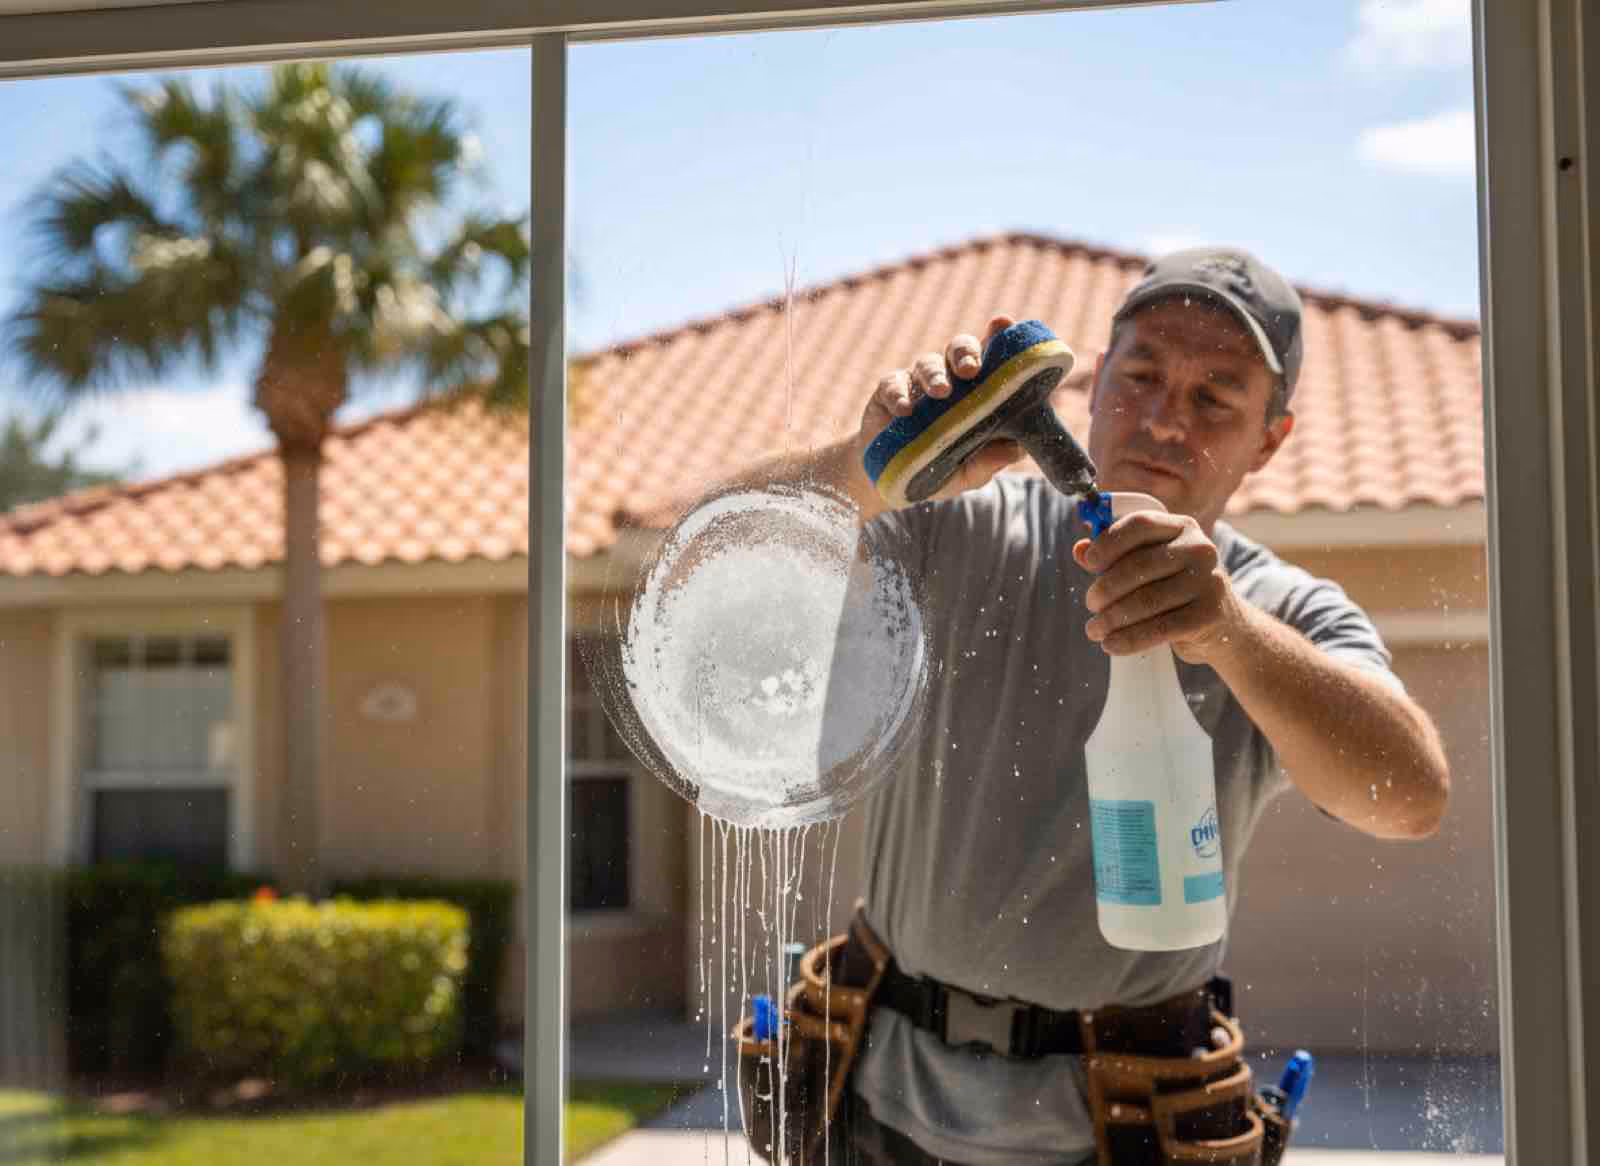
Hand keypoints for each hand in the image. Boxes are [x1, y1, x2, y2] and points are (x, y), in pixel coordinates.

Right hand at [856, 313, 1026, 503]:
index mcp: (977, 389)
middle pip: (959, 348)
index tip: (1004, 324)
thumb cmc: (940, 471)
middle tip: (972, 370)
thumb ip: (991, 461)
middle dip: (966, 353)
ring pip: (927, 363)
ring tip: (941, 392)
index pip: (992, 355)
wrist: (892, 483)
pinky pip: (892, 384)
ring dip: (935, 375)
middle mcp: (949, 378)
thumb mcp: (970, 473)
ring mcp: (917, 383)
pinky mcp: (887, 393)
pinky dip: (898, 394)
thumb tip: (1015, 450)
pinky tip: (904, 411)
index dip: (999, 336)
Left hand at [1072, 511, 1244, 663]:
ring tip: (1094, 629)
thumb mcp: (1149, 565)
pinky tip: (1110, 645)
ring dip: (1111, 618)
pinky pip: (1160, 628)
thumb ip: (1115, 555)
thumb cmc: (1174, 589)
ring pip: (1146, 600)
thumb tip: (1079, 550)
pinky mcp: (1209, 614)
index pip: (1140, 524)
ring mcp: (1208, 581)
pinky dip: (1129, 639)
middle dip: (1105, 589)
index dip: (1108, 542)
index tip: (1089, 563)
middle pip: (1138, 566)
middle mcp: (1199, 549)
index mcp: (1181, 527)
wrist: (1222, 624)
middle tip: (1091, 604)